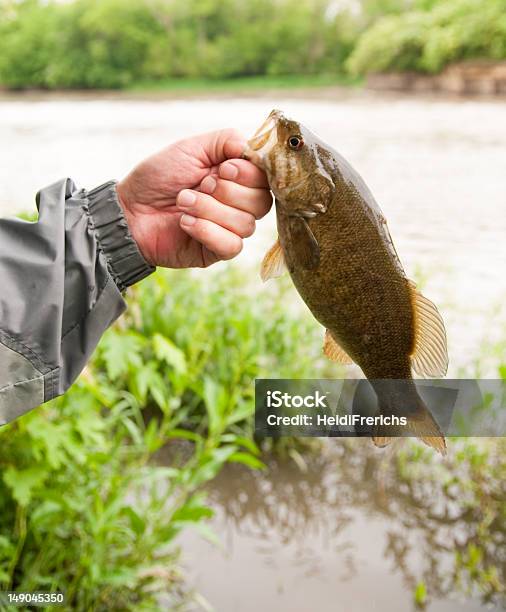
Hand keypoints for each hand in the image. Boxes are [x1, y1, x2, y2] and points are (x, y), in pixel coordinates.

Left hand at [116, 129, 271, 267]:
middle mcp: (238, 204)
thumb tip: (253, 147)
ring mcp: (229, 229)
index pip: (266, 179)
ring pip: (246, 224)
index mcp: (237, 178)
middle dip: (228, 192)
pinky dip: (208, 231)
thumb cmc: (159, 177)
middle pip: (261, 203)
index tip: (224, 168)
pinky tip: (185, 223)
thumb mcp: (192, 147)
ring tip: (183, 203)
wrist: (129, 209)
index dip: (249, 174)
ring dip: (210, 210)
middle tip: (200, 185)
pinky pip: (232, 245)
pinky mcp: (216, 251)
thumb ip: (227, 140)